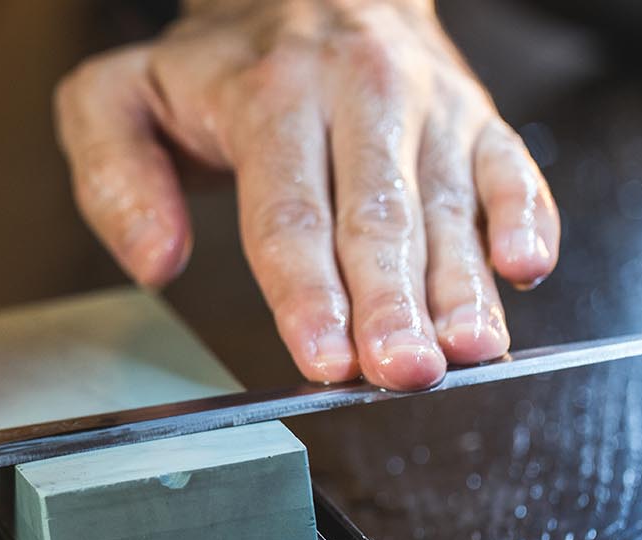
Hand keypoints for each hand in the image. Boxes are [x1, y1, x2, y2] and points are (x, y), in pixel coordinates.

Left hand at [54, 0, 559, 389]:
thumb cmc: (213, 65)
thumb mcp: (117, 97)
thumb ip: (114, 178)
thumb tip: (156, 262)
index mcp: (270, 95)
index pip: (290, 212)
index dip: (308, 293)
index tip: (323, 357)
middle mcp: (359, 92)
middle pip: (378, 218)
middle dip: (391, 305)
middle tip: (400, 372)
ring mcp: (426, 105)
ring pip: (449, 206)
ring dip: (461, 287)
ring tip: (465, 353)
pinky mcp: (474, 116)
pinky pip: (511, 168)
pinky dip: (528, 218)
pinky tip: (526, 269)